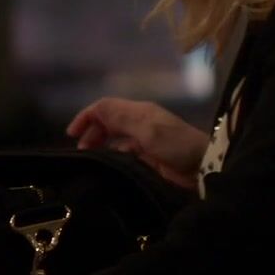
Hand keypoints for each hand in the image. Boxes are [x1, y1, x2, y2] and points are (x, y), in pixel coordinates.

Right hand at [66, 98, 209, 188]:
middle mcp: (140, 123)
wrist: (204, 167)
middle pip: (108, 122)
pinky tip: (107, 167)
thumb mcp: (147, 129)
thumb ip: (121, 118)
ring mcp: (144, 141)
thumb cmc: (176, 145)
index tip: (71, 134)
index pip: (106, 107)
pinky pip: (124, 154)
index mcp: (139, 112)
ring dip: (100, 145)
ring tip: (90, 160)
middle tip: (81, 151)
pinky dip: (112, 157)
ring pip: (114, 138)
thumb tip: (95, 111)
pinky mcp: (148, 158)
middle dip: (91, 132)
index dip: (87, 116)